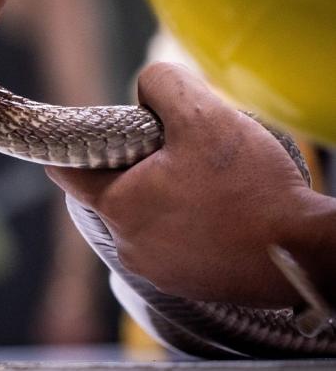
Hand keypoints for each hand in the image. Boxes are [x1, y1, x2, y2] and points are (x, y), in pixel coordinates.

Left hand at [46, 62, 321, 307]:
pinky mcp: (187, 283)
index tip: (97, 131)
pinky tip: (219, 208)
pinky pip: (171, 242)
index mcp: (117, 206)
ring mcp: (157, 270)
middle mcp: (127, 245)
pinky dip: (185, 222)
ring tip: (205, 180)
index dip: (77, 145)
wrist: (303, 253)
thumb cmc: (249, 187)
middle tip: (174, 149)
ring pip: (143, 217)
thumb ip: (162, 86)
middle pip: (111, 192)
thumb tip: (146, 88)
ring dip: (162, 195)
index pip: (66, 171)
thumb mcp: (203, 115)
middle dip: (133, 166)